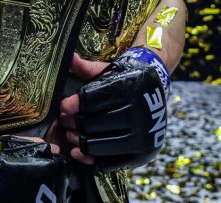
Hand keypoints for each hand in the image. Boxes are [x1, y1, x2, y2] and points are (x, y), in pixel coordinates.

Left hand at [59, 49, 169, 172]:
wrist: (156, 93)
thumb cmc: (127, 79)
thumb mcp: (109, 70)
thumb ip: (86, 67)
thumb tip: (68, 58)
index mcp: (130, 87)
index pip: (93, 99)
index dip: (75, 104)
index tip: (64, 106)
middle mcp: (140, 112)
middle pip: (95, 123)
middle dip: (75, 123)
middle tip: (65, 121)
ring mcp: (143, 136)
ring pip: (101, 145)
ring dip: (81, 142)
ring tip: (72, 135)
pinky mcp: (142, 154)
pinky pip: (112, 162)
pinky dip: (93, 160)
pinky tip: (81, 152)